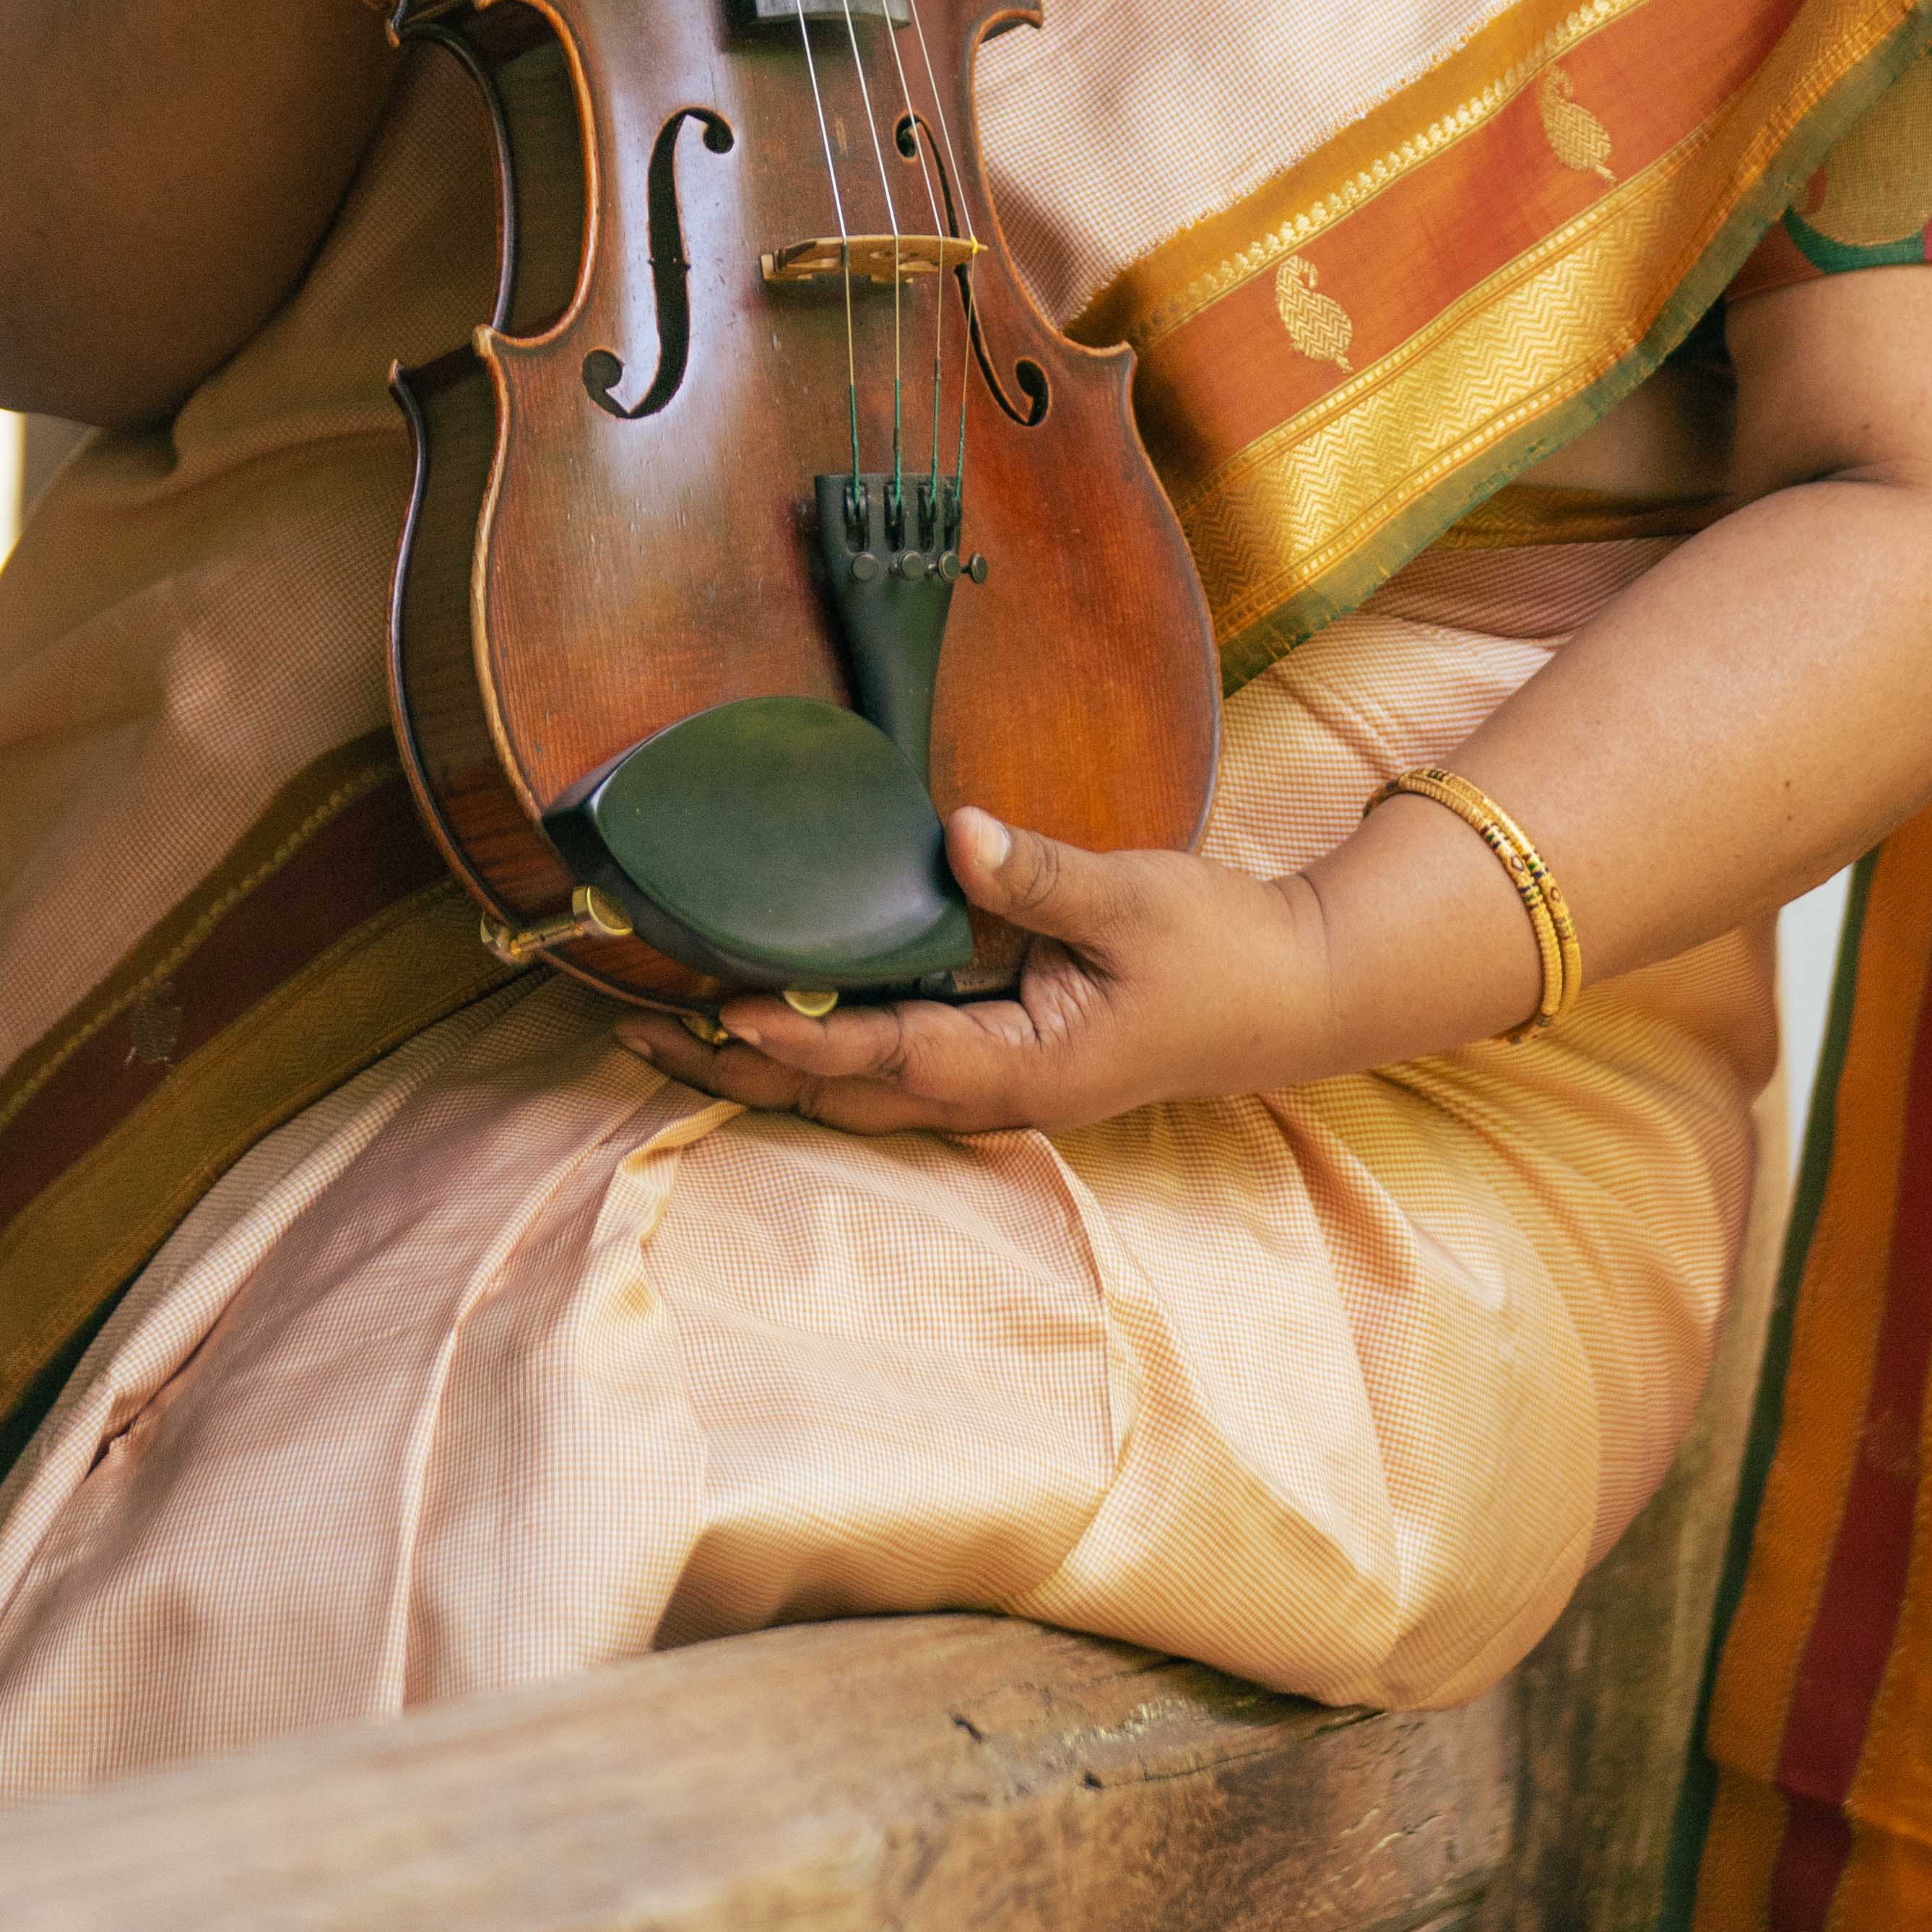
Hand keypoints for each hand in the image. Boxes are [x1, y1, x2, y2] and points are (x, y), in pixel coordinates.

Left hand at [616, 804, 1341, 1138]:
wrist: (1290, 994)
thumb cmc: (1221, 951)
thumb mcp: (1137, 901)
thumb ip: (1042, 874)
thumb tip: (959, 832)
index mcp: (1030, 1067)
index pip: (892, 1052)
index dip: (805, 1033)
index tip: (724, 1005)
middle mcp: (999, 1095)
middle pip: (845, 1098)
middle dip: (743, 1067)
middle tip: (641, 1027)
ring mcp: (996, 1088)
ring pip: (856, 1096)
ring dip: (763, 1068)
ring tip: (667, 1031)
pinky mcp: (997, 1064)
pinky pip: (885, 1073)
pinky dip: (813, 1054)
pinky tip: (767, 1022)